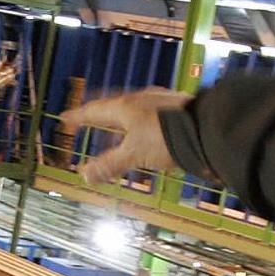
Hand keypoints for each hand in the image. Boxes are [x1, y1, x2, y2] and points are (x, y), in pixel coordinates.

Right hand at [57, 88, 190, 185]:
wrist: (209, 129)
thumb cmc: (168, 138)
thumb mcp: (134, 155)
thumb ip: (110, 165)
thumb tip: (84, 174)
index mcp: (125, 108)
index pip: (94, 111)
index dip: (79, 117)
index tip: (66, 117)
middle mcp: (141, 101)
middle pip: (113, 107)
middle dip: (99, 115)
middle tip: (88, 119)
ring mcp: (160, 103)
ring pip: (133, 110)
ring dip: (121, 120)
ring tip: (116, 129)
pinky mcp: (177, 110)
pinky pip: (150, 115)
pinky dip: (140, 124)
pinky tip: (147, 132)